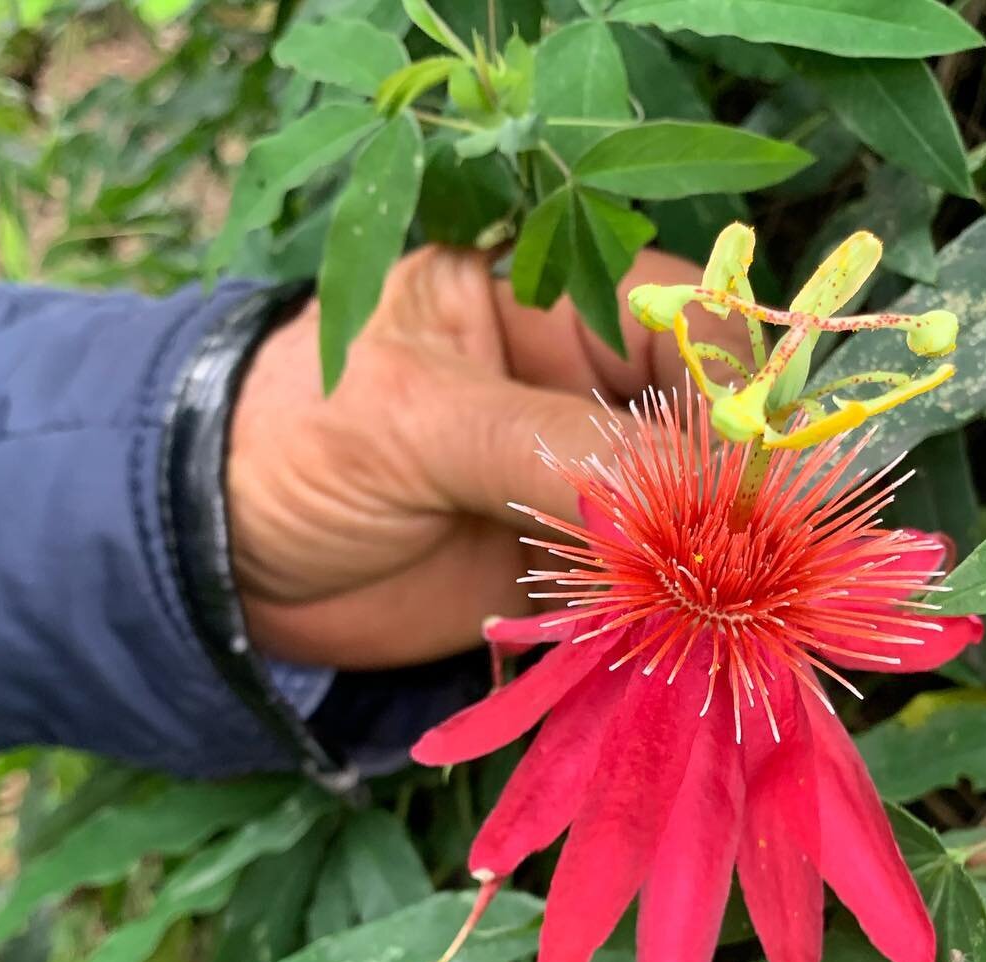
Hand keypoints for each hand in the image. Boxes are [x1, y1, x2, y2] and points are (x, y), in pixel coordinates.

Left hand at [226, 245, 733, 669]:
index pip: (682, 314)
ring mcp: (577, 483)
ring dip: (712, 558)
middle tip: (761, 548)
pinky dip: (670, 612)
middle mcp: (576, 387)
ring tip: (741, 604)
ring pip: (683, 511)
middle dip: (737, 483)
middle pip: (702, 421)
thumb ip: (551, 446)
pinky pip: (642, 584)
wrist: (222, 563)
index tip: (763, 451)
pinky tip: (697, 636)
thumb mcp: (416, 418)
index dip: (738, 375)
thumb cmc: (291, 441)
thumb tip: (692, 492)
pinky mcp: (564, 568)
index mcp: (544, 301)